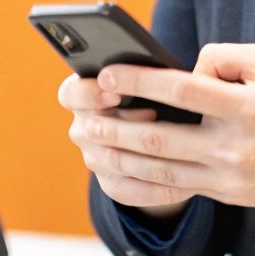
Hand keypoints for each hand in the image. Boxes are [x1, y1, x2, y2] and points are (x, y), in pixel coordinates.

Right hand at [57, 73, 189, 214]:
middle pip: (90, 129)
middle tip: (153, 113)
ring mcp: (94, 158)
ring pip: (110, 161)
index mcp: (81, 95)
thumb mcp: (151, 75)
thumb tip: (180, 65)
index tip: (115, 93)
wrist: (163, 125)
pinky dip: (155, 187)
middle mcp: (82, 128)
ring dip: (142, 153)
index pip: (71, 94)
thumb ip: (152, 71)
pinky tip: (184, 180)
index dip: (90, 94)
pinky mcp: (111, 183)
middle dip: (123, 122)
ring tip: (175, 143)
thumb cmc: (156, 88)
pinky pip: (127, 190)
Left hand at [76, 43, 254, 208]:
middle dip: (114, 127)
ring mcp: (227, 177)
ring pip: (158, 170)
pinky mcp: (224, 196)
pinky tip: (113, 173)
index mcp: (246, 108)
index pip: (182, 91)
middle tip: (83, 115)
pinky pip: (172, 191)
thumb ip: (224, 56)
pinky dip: (138, 183)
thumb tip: (184, 69)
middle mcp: (234, 146)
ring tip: (89, 142)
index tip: (110, 74)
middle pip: (159, 138)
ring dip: (117, 156)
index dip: (140, 82)